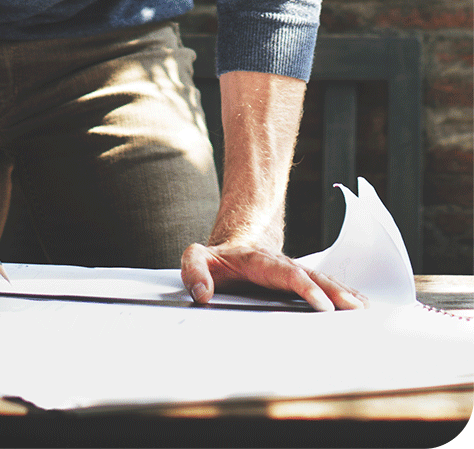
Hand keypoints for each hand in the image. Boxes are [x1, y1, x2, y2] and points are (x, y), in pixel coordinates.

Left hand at [180, 242, 367, 311]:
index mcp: (258, 261)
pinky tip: (359, 302)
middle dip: (333, 292)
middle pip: (311, 276)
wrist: (231, 247)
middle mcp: (281, 264)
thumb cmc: (215, 259)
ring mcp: (292, 271)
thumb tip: (202, 294)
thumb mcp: (195, 259)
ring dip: (343, 292)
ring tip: (362, 307)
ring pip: (321, 279)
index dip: (305, 288)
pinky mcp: (299, 279)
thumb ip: (194, 272)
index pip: (286, 274)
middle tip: (353, 308)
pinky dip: (342, 292)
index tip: (322, 305)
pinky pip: (323, 284)